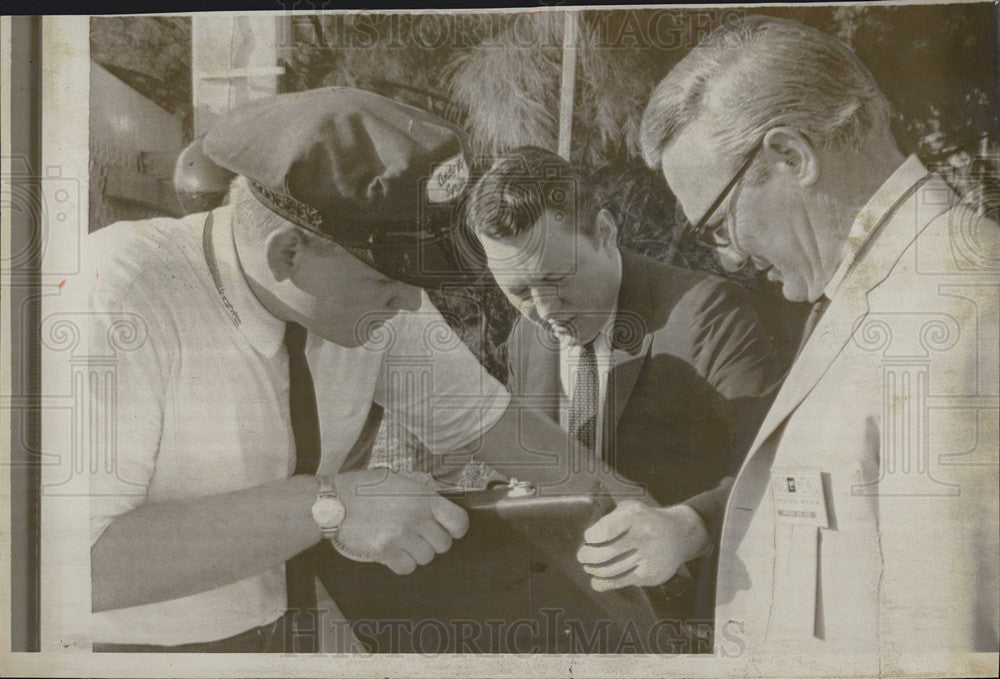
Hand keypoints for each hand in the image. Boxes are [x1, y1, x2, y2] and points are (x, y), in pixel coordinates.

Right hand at [330, 469, 468, 574]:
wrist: (335, 501)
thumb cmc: (364, 488)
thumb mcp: (399, 481)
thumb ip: (421, 495)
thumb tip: (439, 510)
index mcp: (423, 497)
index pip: (458, 521)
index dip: (456, 528)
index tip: (450, 529)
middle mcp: (415, 518)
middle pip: (443, 544)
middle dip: (434, 542)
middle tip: (420, 535)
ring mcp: (401, 536)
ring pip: (426, 558)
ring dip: (418, 553)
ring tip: (404, 541)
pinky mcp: (385, 551)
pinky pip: (407, 568)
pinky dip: (403, 563)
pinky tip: (394, 552)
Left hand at [576, 501, 709, 591]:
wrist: (680, 534)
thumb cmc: (646, 519)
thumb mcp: (631, 508)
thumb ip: (609, 515)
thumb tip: (588, 531)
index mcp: (636, 516)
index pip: (606, 530)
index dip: (592, 536)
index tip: (588, 537)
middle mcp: (644, 536)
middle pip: (607, 552)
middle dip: (588, 556)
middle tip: (581, 556)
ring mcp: (649, 557)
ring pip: (613, 569)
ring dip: (594, 570)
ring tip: (588, 567)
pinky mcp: (651, 574)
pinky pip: (622, 581)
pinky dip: (605, 583)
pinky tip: (595, 581)